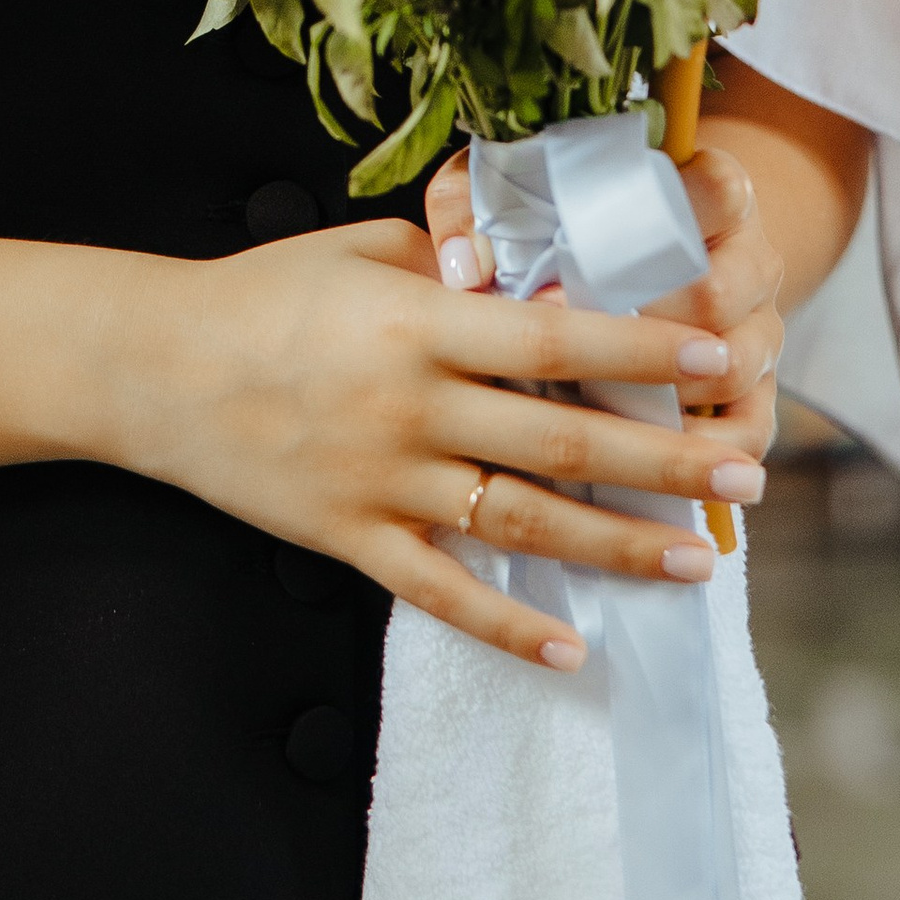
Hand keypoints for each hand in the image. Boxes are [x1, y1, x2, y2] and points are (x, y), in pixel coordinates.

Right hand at [115, 215, 766, 676]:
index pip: (550, 339)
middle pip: (559, 440)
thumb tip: (543, 281)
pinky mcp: (349, 539)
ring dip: (617, 547)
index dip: (637, 353)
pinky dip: (505, 628)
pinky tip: (570, 651)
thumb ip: (450, 262)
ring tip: (699, 562)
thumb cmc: (261, 293)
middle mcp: (409, 406)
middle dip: (664, 460)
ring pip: (520, 525)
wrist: (152, 367)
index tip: (714, 361)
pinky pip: (439, 592)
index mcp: (416, 322)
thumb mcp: (358, 248)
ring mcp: (380, 480)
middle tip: (747, 472)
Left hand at [424, 137, 787, 455]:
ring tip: (592, 422)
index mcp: (709, 190)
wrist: (651, 249)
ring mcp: (761, 328)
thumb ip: (477, 206)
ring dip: (663, 400)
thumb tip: (463, 270)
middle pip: (717, 296)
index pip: (717, 193)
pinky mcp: (760, 390)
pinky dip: (699, 456)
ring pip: (732, 370)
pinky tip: (639, 466)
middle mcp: (749, 257)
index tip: (557, 285)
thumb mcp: (521, 185)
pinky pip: (749, 432)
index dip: (642, 242)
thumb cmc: (571, 213)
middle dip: (639, 335)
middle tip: (567, 366)